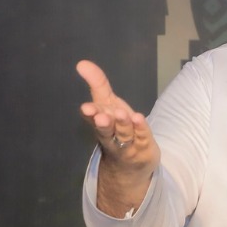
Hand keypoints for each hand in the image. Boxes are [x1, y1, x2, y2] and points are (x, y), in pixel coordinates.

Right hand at [76, 60, 160, 215]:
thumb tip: (82, 63)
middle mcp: (111, 136)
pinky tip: (140, 119)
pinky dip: (141, 129)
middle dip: (104, 124)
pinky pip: (143, 138)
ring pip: (124, 135)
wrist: (131, 164)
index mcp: (100, 124)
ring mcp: (128, 144)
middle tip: (101, 116)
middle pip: (106, 131)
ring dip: (123, 125)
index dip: (91, 114)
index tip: (87, 108)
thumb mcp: (108, 104)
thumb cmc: (117, 128)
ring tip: (122, 114)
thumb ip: (97, 84)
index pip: (93, 119)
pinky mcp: (144, 148)